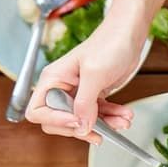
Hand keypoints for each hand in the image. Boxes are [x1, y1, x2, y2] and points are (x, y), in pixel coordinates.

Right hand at [25, 16, 144, 143]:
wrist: (129, 34)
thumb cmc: (109, 43)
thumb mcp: (94, 74)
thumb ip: (85, 104)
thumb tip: (80, 128)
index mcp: (53, 79)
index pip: (38, 111)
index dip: (55, 121)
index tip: (77, 122)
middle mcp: (62, 87)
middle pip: (60, 122)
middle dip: (82, 128)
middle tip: (99, 131)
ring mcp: (77, 93)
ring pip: (83, 121)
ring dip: (104, 125)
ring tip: (122, 121)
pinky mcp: (93, 95)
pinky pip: (98, 115)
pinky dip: (112, 118)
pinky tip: (124, 115)